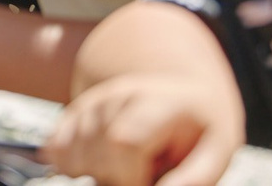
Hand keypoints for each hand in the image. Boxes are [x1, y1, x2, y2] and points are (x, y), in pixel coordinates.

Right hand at [46, 75, 241, 185]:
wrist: (182, 94)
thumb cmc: (200, 131)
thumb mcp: (216, 153)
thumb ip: (194, 178)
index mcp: (157, 102)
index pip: (123, 141)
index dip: (130, 176)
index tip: (151, 182)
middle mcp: (117, 94)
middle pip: (96, 153)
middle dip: (115, 179)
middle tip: (144, 176)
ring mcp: (91, 100)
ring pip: (72, 154)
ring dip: (96, 174)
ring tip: (129, 167)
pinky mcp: (73, 111)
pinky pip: (55, 149)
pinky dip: (74, 167)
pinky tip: (102, 164)